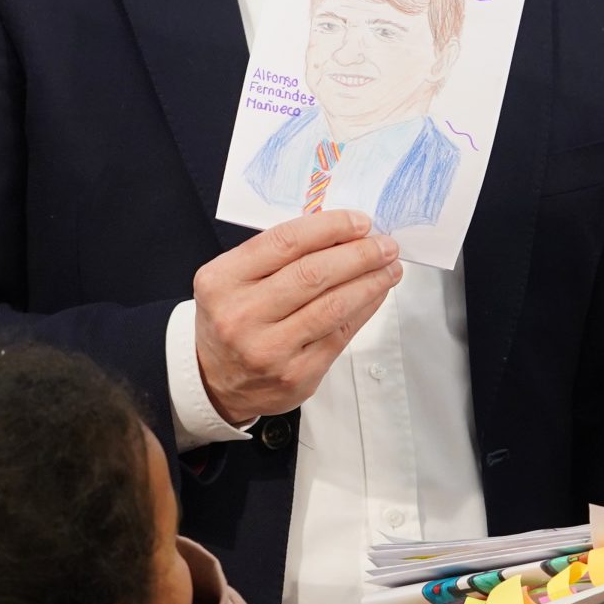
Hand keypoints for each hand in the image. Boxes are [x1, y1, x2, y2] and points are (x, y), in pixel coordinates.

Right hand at [195, 211, 401, 423]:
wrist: (214, 381)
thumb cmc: (231, 319)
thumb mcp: (232, 279)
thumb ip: (276, 256)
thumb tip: (339, 234)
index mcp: (222, 280)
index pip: (285, 242)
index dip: (330, 227)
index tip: (359, 222)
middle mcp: (242, 315)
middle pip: (313, 273)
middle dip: (359, 254)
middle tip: (384, 245)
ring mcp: (269, 349)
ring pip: (333, 306)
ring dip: (370, 281)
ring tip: (389, 268)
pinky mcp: (297, 374)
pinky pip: (341, 334)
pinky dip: (365, 309)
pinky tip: (375, 294)